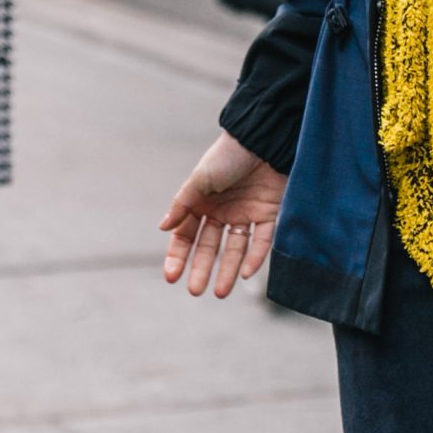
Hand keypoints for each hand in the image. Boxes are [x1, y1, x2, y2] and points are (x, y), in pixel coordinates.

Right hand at [160, 131, 288, 297]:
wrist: (263, 139)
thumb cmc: (227, 155)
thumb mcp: (200, 179)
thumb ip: (182, 204)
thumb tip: (162, 228)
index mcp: (201, 204)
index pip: (186, 236)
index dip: (178, 256)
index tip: (171, 277)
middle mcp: (222, 212)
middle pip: (210, 247)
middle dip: (202, 269)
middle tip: (196, 291)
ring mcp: (246, 214)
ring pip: (235, 249)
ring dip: (227, 271)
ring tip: (220, 293)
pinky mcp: (270, 214)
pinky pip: (262, 240)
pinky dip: (255, 257)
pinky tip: (245, 274)